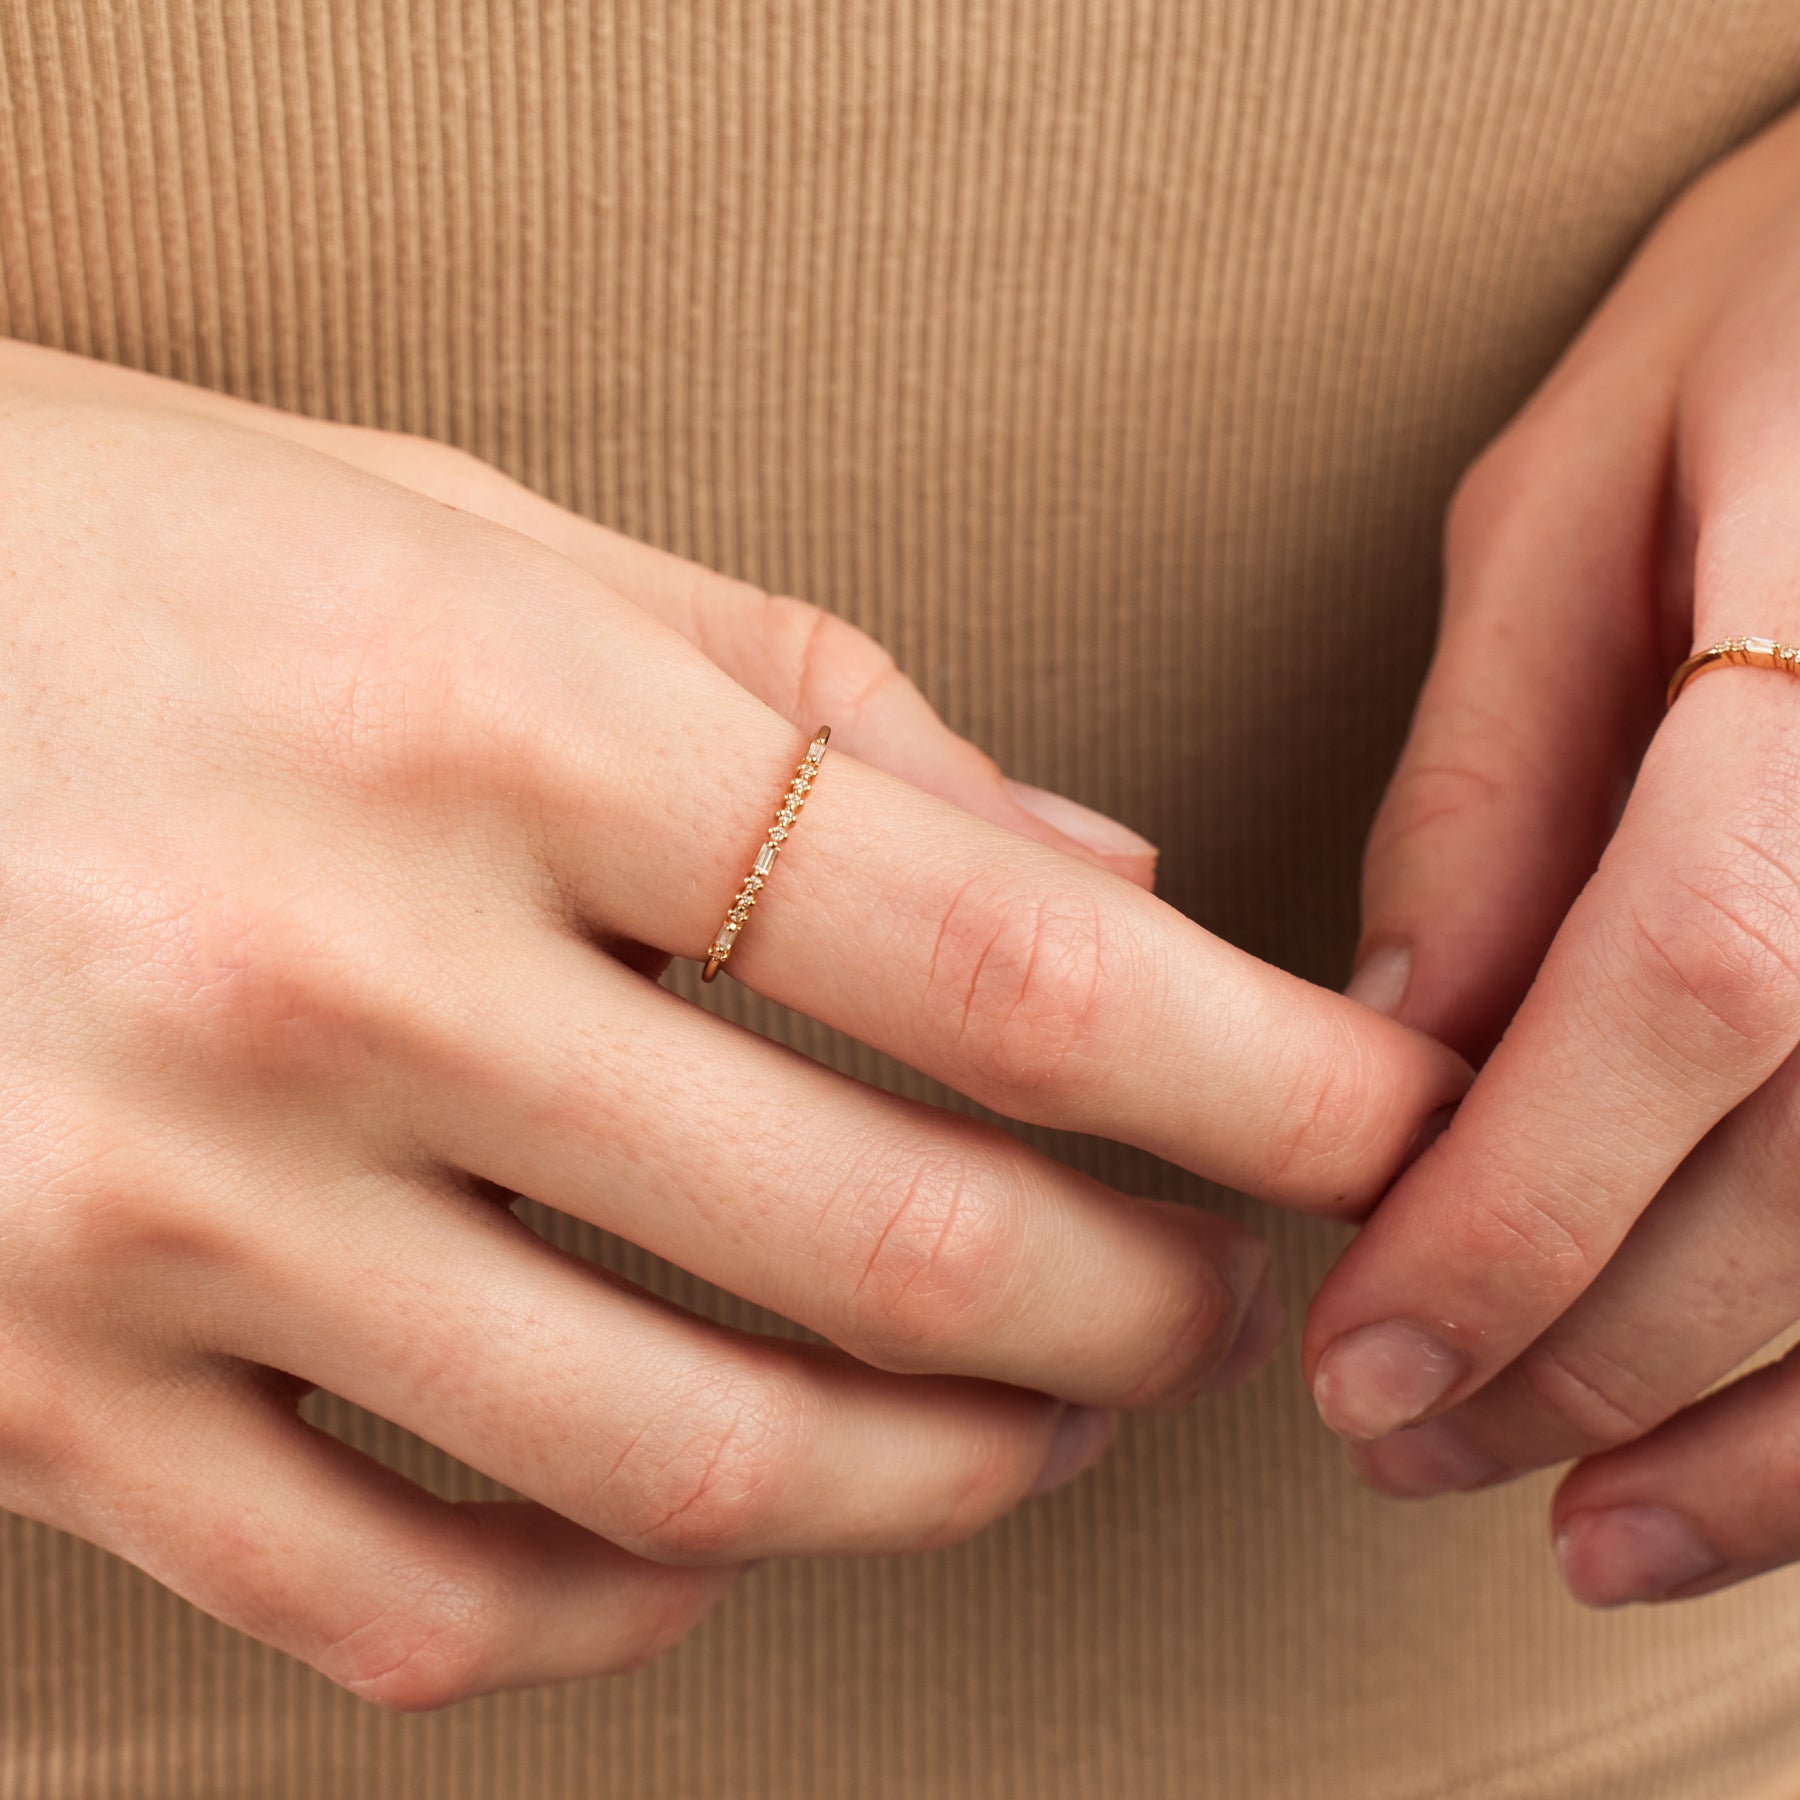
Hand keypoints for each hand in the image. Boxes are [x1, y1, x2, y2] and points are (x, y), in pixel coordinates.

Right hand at [0, 343, 1463, 1704]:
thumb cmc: (94, 542)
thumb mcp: (452, 532)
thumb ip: (795, 696)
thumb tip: (1085, 878)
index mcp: (478, 718)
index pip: (988, 951)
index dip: (1247, 1072)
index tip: (1373, 1125)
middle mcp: (333, 979)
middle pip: (886, 1241)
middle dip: (1131, 1305)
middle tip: (1217, 1302)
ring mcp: (164, 1214)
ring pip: (676, 1465)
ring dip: (932, 1480)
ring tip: (1030, 1434)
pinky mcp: (25, 1384)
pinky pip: (401, 1594)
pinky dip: (622, 1597)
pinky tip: (712, 1530)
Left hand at [1301, 101, 1799, 1606]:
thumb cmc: (1781, 313)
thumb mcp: (1581, 491)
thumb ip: (1493, 772)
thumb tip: (1398, 1049)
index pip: (1691, 995)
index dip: (1515, 1214)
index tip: (1356, 1364)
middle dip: (1596, 1350)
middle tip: (1407, 1450)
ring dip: (1766, 1441)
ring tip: (1581, 1531)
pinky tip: (1763, 1477)